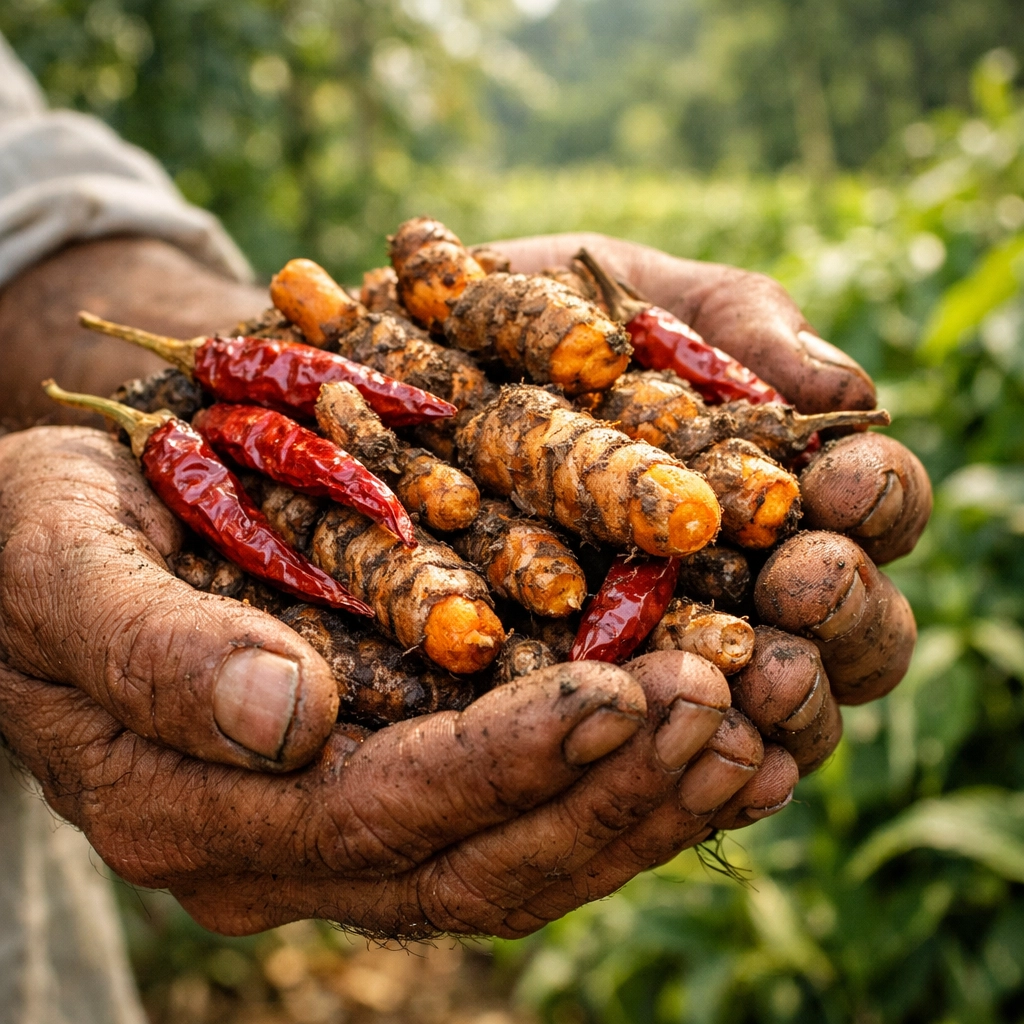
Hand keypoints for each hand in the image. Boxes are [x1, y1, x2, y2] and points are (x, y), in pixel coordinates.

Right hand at [0, 617, 795, 936]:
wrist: (45, 542)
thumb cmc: (38, 542)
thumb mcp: (60, 567)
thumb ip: (152, 651)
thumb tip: (284, 719)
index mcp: (197, 805)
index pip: (386, 813)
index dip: (510, 763)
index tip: (624, 692)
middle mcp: (285, 843)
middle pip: (480, 859)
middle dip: (610, 790)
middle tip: (729, 710)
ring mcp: (343, 823)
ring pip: (522, 852)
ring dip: (643, 798)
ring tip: (753, 728)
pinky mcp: (390, 777)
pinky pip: (525, 807)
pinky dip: (624, 778)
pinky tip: (713, 731)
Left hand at [494, 233, 928, 749]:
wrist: (395, 365)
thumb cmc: (524, 324)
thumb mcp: (624, 290)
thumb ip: (732, 324)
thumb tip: (847, 390)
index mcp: (773, 488)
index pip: (869, 510)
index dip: (877, 497)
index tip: (838, 478)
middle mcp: (742, 583)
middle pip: (848, 626)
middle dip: (846, 606)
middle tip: (804, 578)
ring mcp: (668, 654)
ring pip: (771, 706)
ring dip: (788, 697)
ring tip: (762, 675)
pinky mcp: (583, 704)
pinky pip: (653, 749)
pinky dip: (686, 757)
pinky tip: (688, 752)